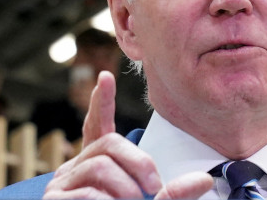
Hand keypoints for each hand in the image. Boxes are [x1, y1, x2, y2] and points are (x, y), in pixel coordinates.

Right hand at [44, 71, 213, 199]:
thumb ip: (172, 194)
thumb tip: (205, 180)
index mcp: (96, 168)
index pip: (96, 129)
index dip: (100, 104)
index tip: (105, 78)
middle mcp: (75, 171)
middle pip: (108, 145)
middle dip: (138, 163)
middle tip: (154, 188)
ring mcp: (61, 187)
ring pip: (100, 166)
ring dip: (125, 188)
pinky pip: (86, 192)